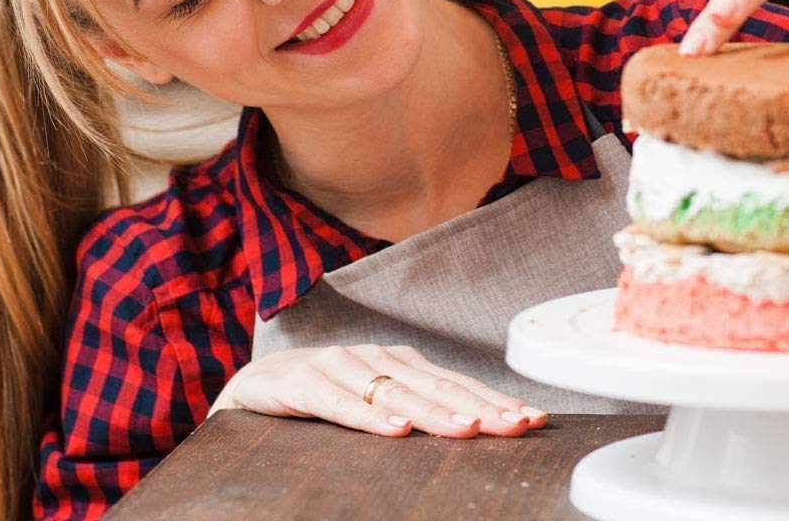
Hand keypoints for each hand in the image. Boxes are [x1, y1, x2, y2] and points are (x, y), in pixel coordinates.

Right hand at [209, 343, 546, 439]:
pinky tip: (396, 430)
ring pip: (396, 393)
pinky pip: (341, 403)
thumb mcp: (376, 403)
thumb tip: (475, 428)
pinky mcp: (305, 382)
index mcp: (401, 363)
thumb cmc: (326, 397)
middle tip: (516, 425)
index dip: (495, 400)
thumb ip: (416, 410)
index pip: (457, 384)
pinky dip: (370, 418)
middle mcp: (378, 358)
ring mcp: (342, 366)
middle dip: (481, 407)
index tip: (533, 419)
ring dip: (435, 412)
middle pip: (436, 386)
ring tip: (469, 428)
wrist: (256, 385)